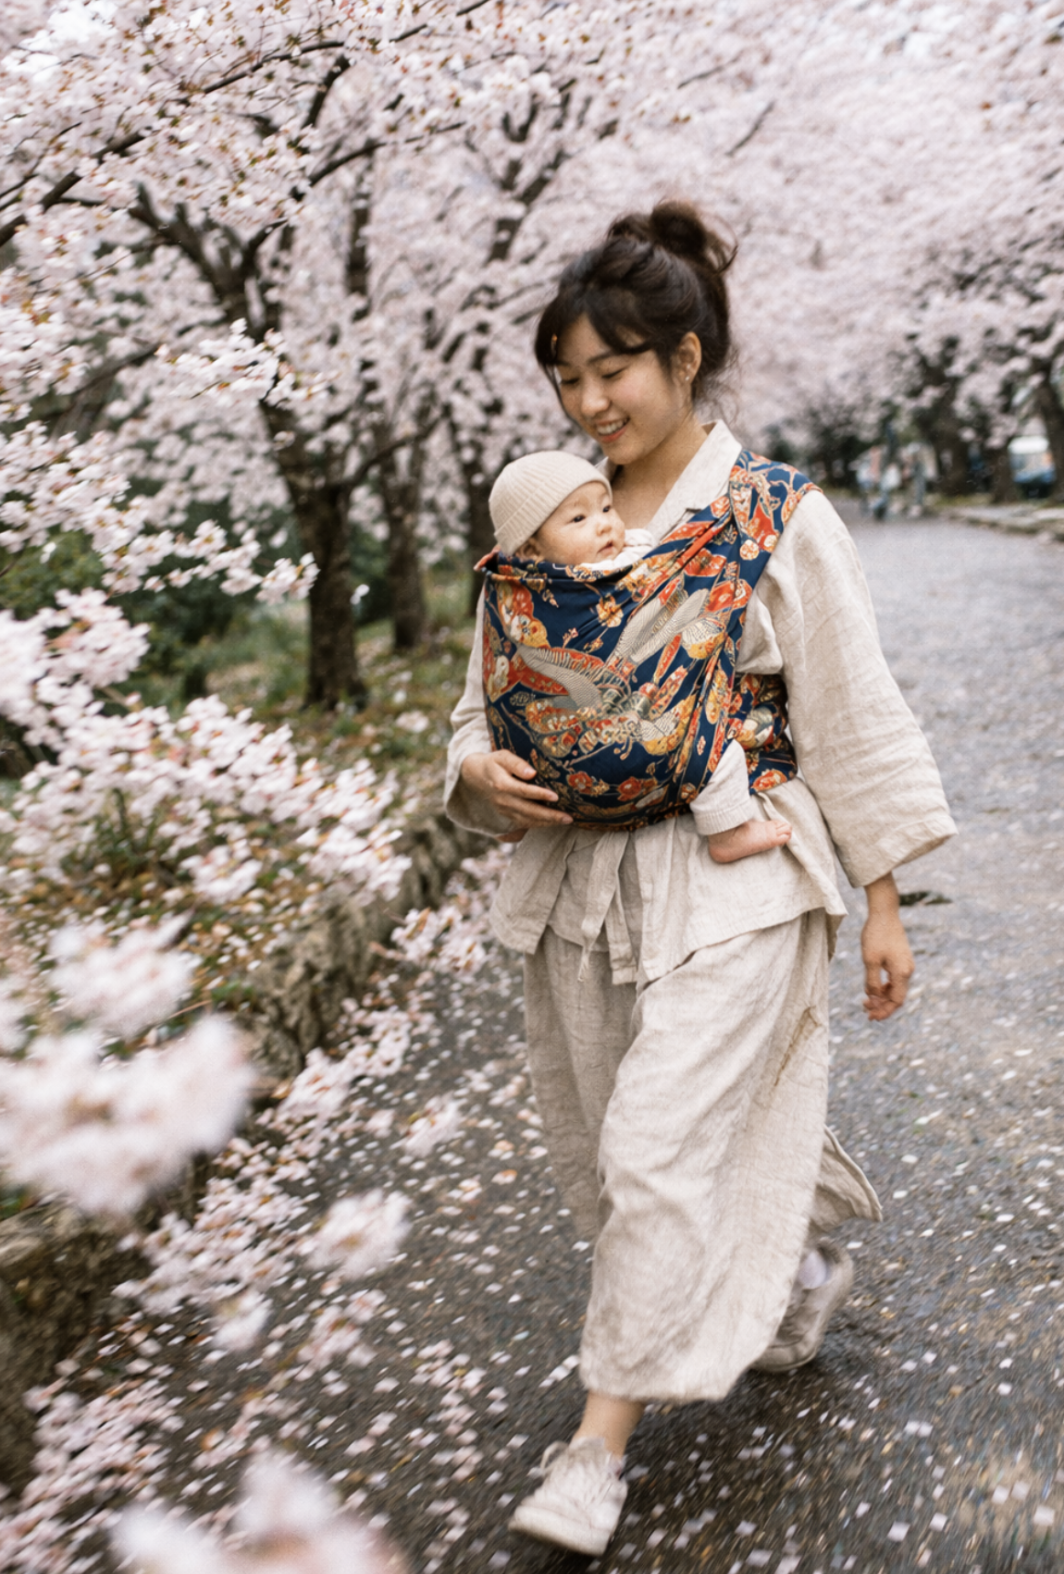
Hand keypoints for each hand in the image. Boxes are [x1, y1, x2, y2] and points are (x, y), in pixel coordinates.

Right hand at [459, 750, 572, 832]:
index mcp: (502, 784)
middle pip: (528, 811)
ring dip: (547, 823)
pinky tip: (554, 823)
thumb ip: (516, 763)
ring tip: (566, 821)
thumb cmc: (493, 763)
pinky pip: (524, 824)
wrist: (475, 777)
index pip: (523, 791)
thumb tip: (532, 773)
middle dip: (549, 816)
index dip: (539, 794)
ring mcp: (505, 811)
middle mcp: (503, 801)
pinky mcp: (507, 816)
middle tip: (568, 817)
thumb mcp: (502, 756)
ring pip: (527, 820)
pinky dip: (540, 825)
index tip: (555, 796)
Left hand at [861, 872, 913, 1020]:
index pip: (896, 1001)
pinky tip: (872, 987)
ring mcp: (905, 964)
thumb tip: (873, 997)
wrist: (884, 913)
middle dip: (882, 1006)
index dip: (884, 1011)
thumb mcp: (869, 960)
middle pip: (897, 996)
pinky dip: (884, 986)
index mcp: (902, 972)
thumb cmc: (875, 935)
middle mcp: (907, 970)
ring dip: (882, 996)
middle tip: (865, 1010)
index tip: (871, 1017)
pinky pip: (894, 979)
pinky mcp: (901, 959)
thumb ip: (871, 982)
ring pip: (895, 988)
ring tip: (866, 1000)